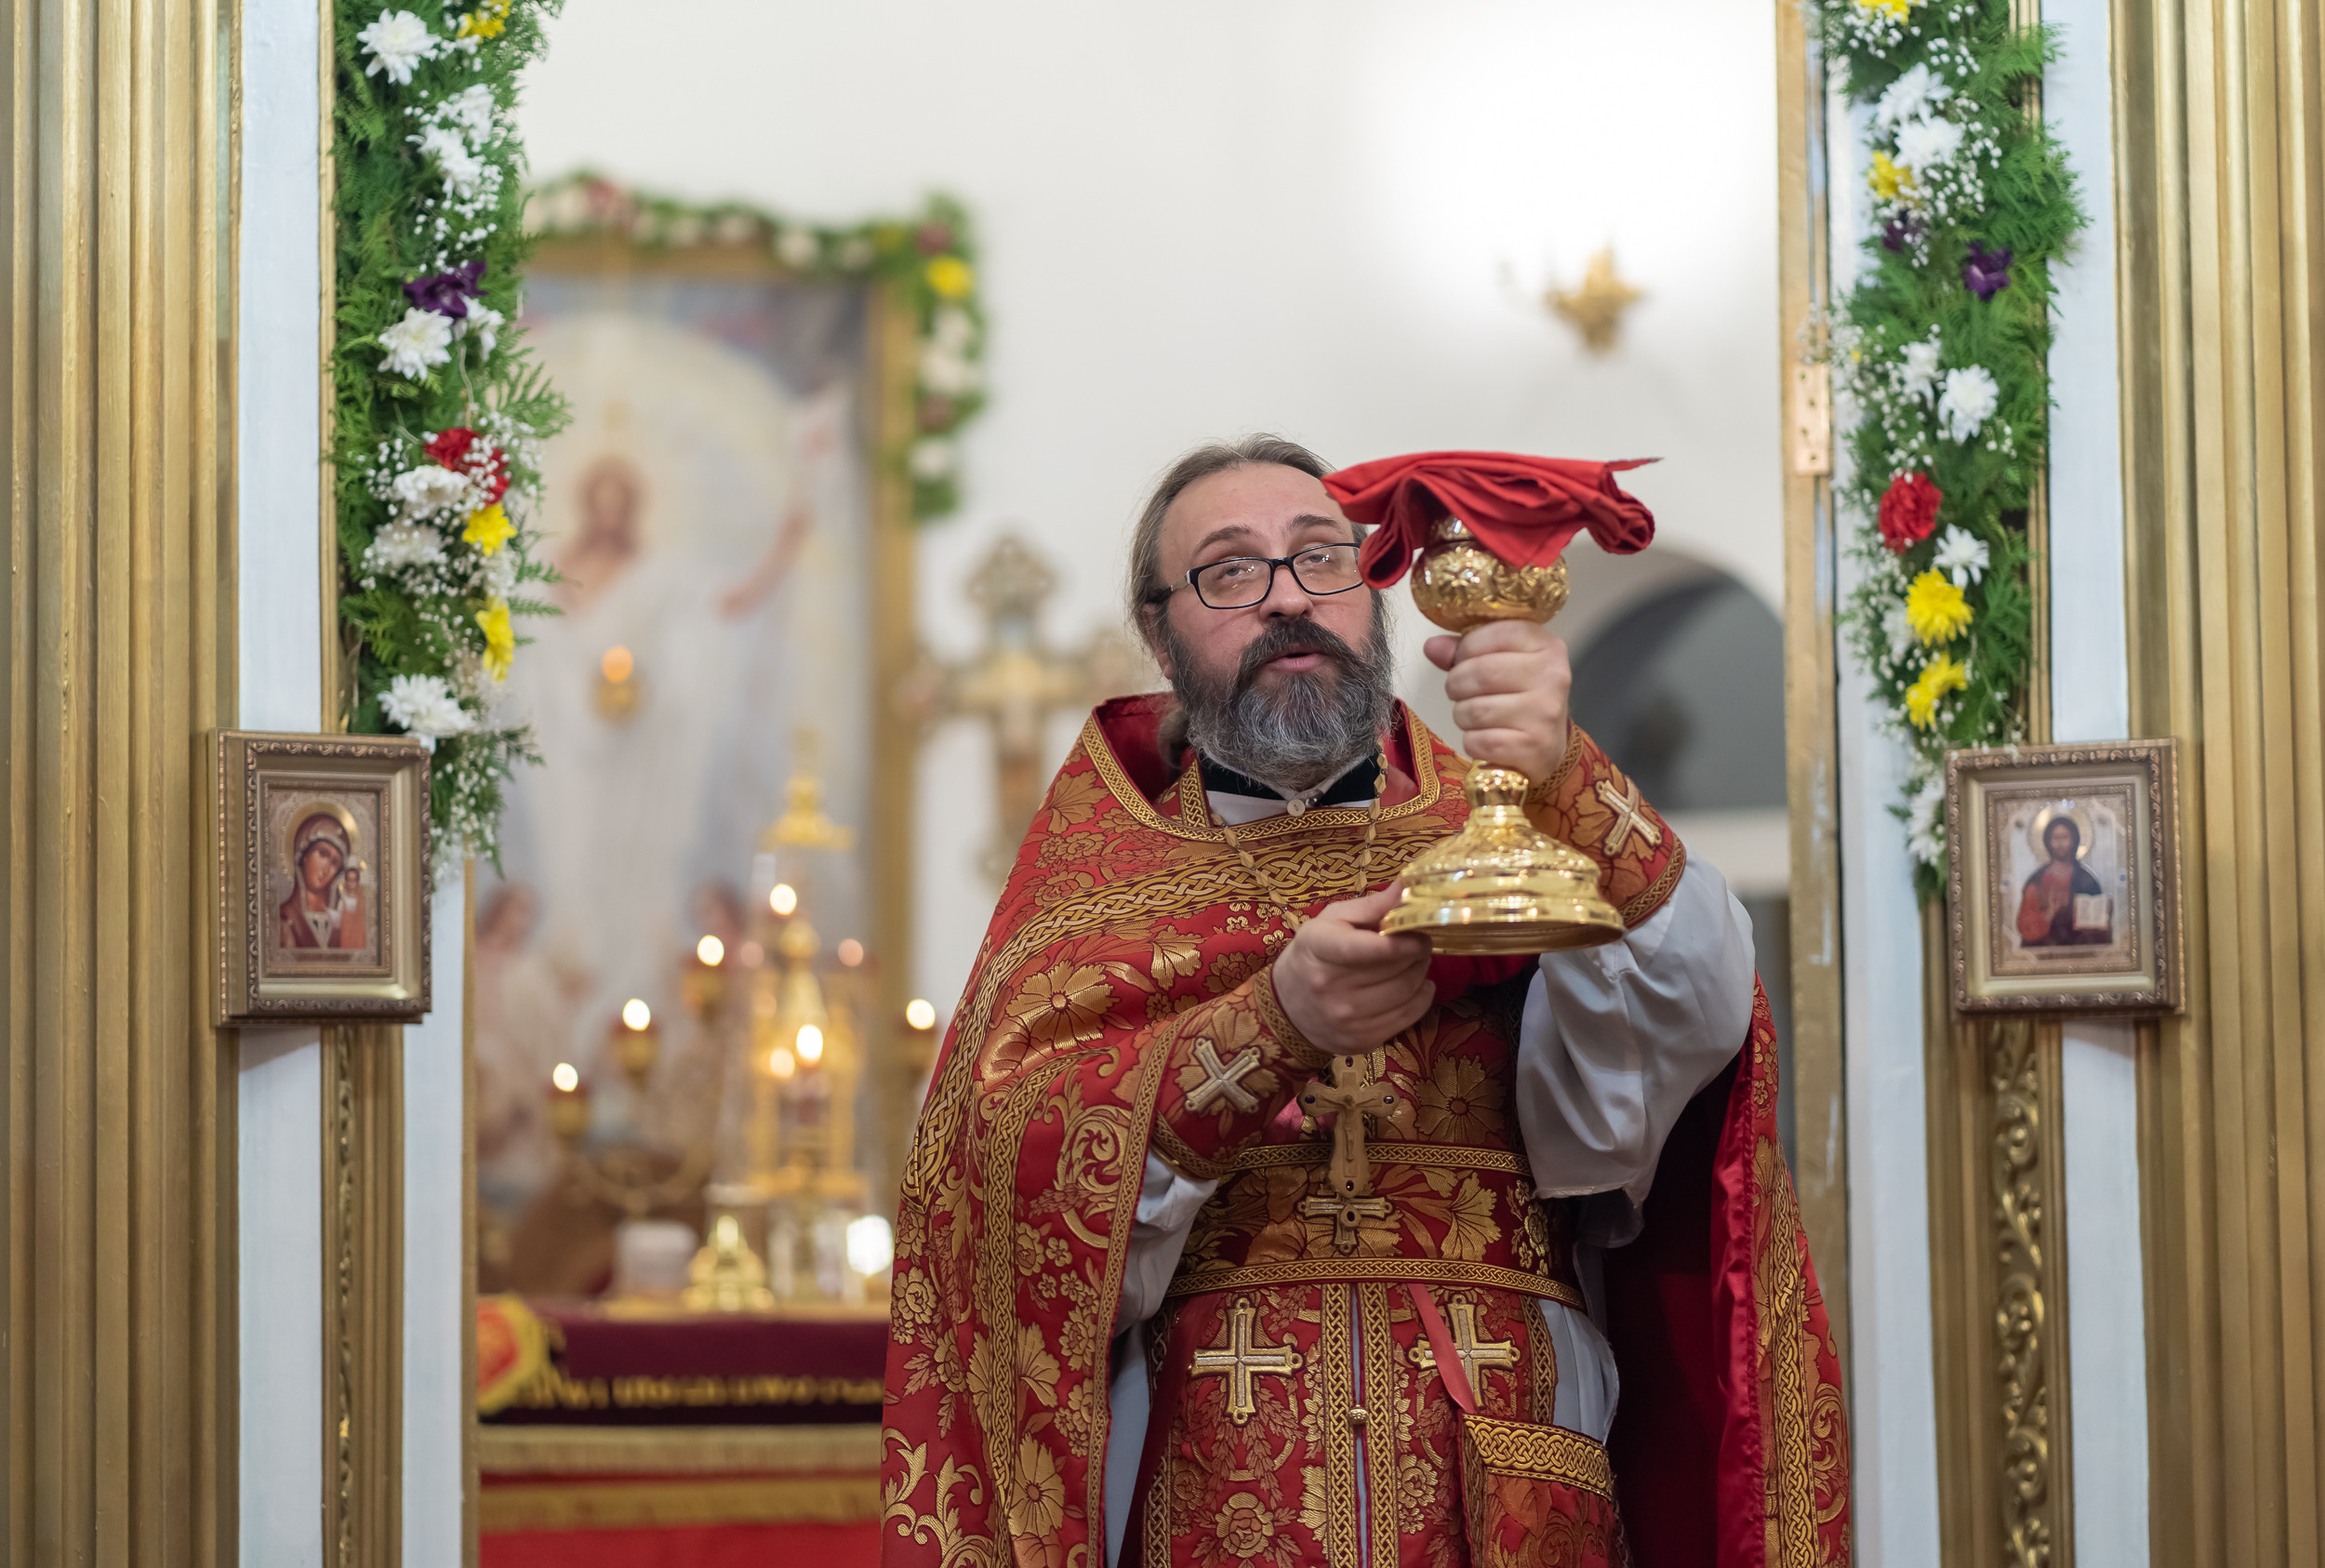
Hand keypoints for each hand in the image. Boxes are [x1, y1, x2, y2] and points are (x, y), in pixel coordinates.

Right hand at [1271, 884, 1434, 1054]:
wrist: (1286, 1007)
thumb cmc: (1313, 954)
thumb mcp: (1331, 921)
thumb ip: (1371, 905)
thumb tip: (1408, 886)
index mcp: (1320, 948)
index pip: (1367, 948)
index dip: (1402, 943)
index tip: (1420, 934)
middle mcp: (1330, 987)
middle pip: (1395, 969)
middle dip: (1418, 952)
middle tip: (1420, 943)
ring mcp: (1345, 1018)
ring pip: (1405, 992)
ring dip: (1422, 973)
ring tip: (1417, 962)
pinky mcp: (1360, 1040)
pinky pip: (1407, 1018)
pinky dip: (1421, 999)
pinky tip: (1419, 986)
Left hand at [1424, 619, 1570, 780]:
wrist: (1549, 747)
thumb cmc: (1522, 698)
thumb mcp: (1502, 663)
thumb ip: (1466, 651)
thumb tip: (1432, 646)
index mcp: (1547, 647)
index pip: (1496, 634)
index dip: (1467, 647)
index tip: (1464, 659)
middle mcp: (1552, 677)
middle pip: (1481, 672)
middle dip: (1456, 684)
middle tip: (1460, 692)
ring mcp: (1544, 714)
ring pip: (1475, 710)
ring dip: (1462, 715)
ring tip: (1473, 716)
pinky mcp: (1533, 747)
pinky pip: (1479, 742)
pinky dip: (1472, 742)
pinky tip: (1484, 738)